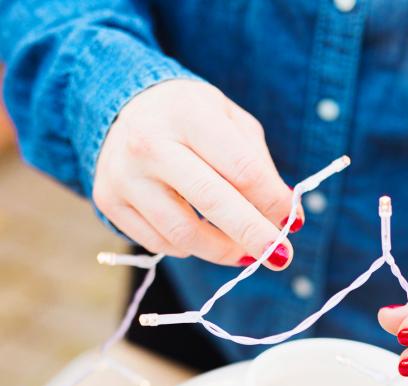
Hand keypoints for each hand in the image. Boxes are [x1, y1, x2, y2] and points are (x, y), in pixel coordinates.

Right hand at [93, 79, 302, 267]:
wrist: (115, 104)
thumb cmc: (186, 116)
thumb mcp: (227, 119)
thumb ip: (258, 164)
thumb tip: (286, 218)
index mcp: (187, 113)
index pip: (242, 168)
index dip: (273, 202)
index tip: (293, 223)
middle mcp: (149, 144)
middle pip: (214, 203)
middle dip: (254, 235)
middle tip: (280, 256)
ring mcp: (125, 176)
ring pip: (184, 234)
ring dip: (224, 250)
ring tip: (244, 251)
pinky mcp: (109, 201)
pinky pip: (161, 243)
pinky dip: (190, 248)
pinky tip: (202, 234)